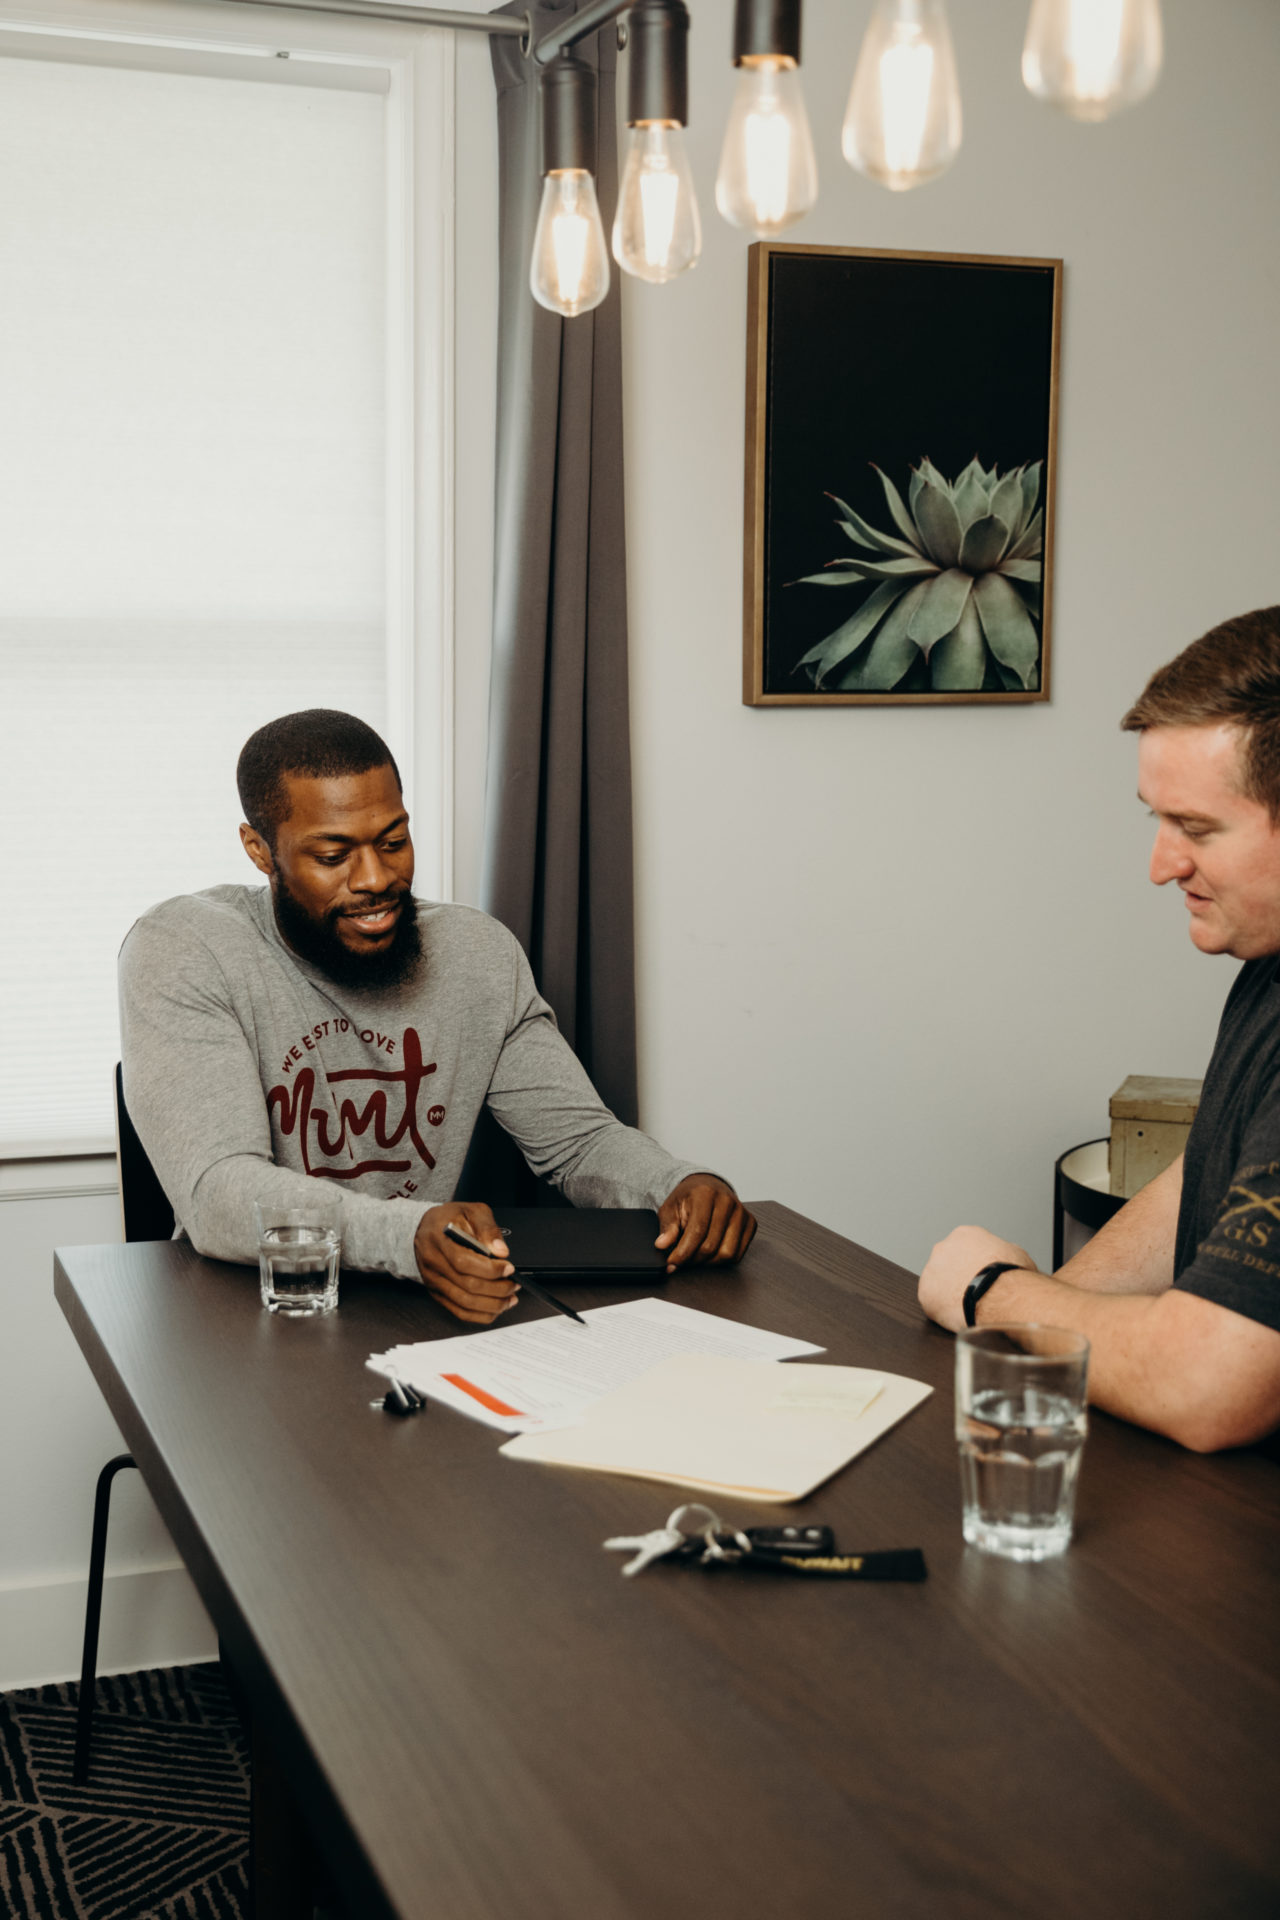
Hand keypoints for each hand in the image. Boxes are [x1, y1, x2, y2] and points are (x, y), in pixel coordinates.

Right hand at [414, 1203, 518, 1325]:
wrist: (424, 1228)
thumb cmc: (449, 1218)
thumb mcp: (472, 1211)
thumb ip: (488, 1228)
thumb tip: (501, 1251)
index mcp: (439, 1240)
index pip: (464, 1262)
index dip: (490, 1269)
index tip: (509, 1268)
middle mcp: (434, 1263)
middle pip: (467, 1285)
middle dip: (497, 1289)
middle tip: (514, 1284)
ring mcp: (434, 1281)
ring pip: (464, 1302)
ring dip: (491, 1305)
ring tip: (510, 1299)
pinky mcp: (437, 1293)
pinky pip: (458, 1311)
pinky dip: (480, 1315)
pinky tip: (495, 1309)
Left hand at [656, 1176, 755, 1272]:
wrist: (707, 1186)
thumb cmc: (688, 1198)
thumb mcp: (670, 1208)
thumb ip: (667, 1227)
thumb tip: (662, 1245)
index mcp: (705, 1194)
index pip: (697, 1231)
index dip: (683, 1252)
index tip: (672, 1263)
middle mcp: (727, 1201)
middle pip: (711, 1245)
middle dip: (693, 1259)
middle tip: (681, 1260)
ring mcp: (741, 1212)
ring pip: (727, 1252)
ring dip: (708, 1261)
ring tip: (695, 1255)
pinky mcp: (750, 1223)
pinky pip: (738, 1253)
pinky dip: (722, 1259)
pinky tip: (710, 1252)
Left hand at [917, 1225, 1036, 1332]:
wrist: (1000, 1295)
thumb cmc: (1012, 1276)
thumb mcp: (1017, 1254)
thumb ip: (1004, 1252)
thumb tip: (1007, 1257)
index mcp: (965, 1235)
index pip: (965, 1247)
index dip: (975, 1264)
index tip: (982, 1275)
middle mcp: (943, 1248)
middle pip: (948, 1263)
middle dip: (959, 1276)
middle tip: (974, 1292)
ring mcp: (931, 1270)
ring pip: (938, 1284)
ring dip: (950, 1293)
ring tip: (969, 1306)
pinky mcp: (925, 1294)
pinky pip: (933, 1303)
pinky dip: (944, 1311)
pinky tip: (959, 1316)